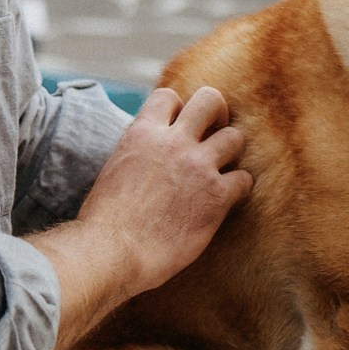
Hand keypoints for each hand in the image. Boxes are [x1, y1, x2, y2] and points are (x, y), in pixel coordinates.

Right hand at [77, 85, 250, 296]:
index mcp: (142, 133)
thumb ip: (136, 154)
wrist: (111, 252)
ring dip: (230, 154)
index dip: (178, 111)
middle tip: (214, 136)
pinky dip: (240, 190)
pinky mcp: (216, 196)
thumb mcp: (113, 170)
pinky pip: (244, 180)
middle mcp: (173, 142)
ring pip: (235, 138)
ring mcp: (198, 166)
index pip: (169, 97)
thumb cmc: (104, 222)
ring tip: (221, 172)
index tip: (178, 130)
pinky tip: (227, 202)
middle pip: (211, 100)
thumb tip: (145, 160)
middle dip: (217, 115)